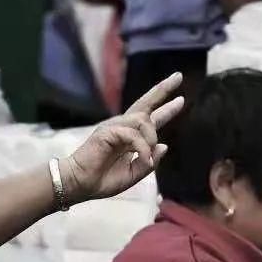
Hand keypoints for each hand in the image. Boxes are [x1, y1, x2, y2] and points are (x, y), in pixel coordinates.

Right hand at [59, 74, 184, 202]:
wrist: (79, 185)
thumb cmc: (102, 180)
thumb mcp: (133, 174)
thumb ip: (148, 162)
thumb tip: (164, 146)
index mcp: (129, 137)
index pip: (149, 118)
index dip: (166, 108)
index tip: (181, 98)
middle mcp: (122, 127)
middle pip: (145, 104)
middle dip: (163, 90)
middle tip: (178, 76)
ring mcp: (114, 127)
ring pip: (143, 121)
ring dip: (151, 139)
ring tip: (147, 158)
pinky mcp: (106, 132)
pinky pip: (132, 134)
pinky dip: (141, 148)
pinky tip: (143, 160)